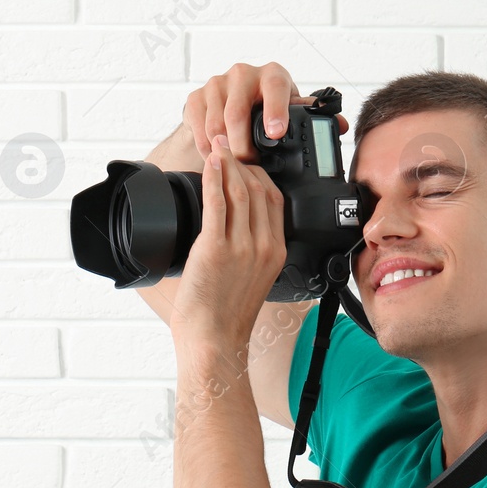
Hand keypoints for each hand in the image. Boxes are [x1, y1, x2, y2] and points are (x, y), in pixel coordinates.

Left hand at [170, 134, 287, 351]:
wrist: (215, 341)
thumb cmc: (227, 318)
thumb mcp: (253, 282)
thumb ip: (251, 254)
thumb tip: (235, 231)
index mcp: (276, 253)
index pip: (275, 201)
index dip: (260, 176)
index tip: (245, 164)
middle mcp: (263, 246)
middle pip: (259, 190)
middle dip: (242, 163)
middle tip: (228, 145)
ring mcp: (241, 247)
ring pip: (239, 191)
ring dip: (227, 164)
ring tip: (217, 146)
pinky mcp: (216, 249)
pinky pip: (217, 202)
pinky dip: (213, 177)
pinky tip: (209, 164)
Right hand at [183, 62, 348, 162]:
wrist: (228, 106)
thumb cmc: (265, 111)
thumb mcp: (288, 112)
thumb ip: (310, 117)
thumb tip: (341, 125)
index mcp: (273, 75)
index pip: (275, 88)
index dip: (275, 110)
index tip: (275, 133)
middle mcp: (243, 74)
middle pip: (237, 113)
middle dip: (243, 146)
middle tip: (251, 165)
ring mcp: (217, 84)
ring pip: (216, 125)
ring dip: (224, 151)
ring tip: (234, 166)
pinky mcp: (196, 97)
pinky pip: (199, 129)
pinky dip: (207, 149)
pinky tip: (217, 158)